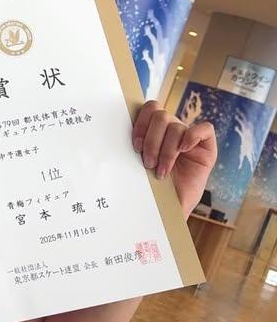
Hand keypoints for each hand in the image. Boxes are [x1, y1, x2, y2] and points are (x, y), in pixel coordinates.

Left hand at [132, 100, 217, 216]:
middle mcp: (172, 131)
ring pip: (177, 126)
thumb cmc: (150, 190)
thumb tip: (114, 132)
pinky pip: (205, 129)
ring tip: (161, 170)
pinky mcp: (207, 149)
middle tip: (147, 163)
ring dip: (166, 150)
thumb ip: (133, 146)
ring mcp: (190, 139)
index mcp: (155, 131)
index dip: (141, 123)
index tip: (135, 146)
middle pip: (161, 116)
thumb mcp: (136, 166)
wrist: (168, 212)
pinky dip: (192, 136)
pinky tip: (183, 150)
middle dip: (152, 141)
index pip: (149, 108)